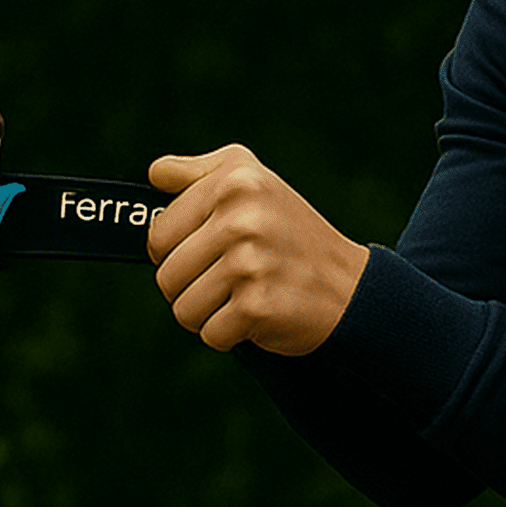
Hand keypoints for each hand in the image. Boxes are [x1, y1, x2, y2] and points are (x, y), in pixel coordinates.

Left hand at [146, 145, 368, 355]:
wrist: (350, 288)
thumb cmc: (291, 234)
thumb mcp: (254, 182)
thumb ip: (199, 173)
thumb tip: (154, 174)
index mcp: (234, 180)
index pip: (158, 233)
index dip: (175, 252)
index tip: (208, 252)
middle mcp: (241, 217)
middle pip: (166, 275)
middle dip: (190, 287)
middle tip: (230, 279)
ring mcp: (249, 262)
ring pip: (182, 308)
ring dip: (208, 313)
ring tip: (244, 295)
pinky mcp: (256, 306)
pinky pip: (210, 333)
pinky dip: (230, 334)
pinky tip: (258, 314)